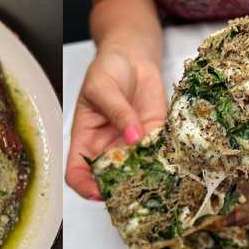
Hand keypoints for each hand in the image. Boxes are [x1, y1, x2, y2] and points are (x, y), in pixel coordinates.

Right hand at [65, 46, 165, 199]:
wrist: (133, 56)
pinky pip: (159, 155)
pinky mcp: (155, 137)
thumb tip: (133, 136)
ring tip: (156, 177)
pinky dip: (166, 160)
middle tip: (133, 188)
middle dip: (120, 188)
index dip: (84, 186)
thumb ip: (118, 112)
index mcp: (86, 140)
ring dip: (146, 176)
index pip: (77, 173)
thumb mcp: (103, 87)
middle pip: (109, 180)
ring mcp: (132, 146)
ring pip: (136, 172)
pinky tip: (171, 160)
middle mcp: (108, 148)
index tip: (98, 191)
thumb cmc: (107, 69)